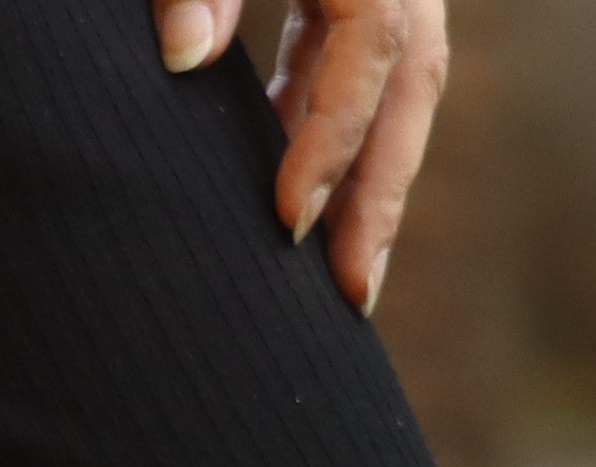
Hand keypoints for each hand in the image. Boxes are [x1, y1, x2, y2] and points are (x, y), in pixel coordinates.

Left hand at [156, 0, 447, 316]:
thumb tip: (184, 56)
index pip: (373, 43)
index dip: (336, 133)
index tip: (291, 217)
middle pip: (410, 87)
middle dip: (382, 195)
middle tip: (352, 294)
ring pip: (395, 90)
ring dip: (363, 181)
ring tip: (336, 271)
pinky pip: (355, 70)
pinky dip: (326, 134)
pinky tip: (295, 198)